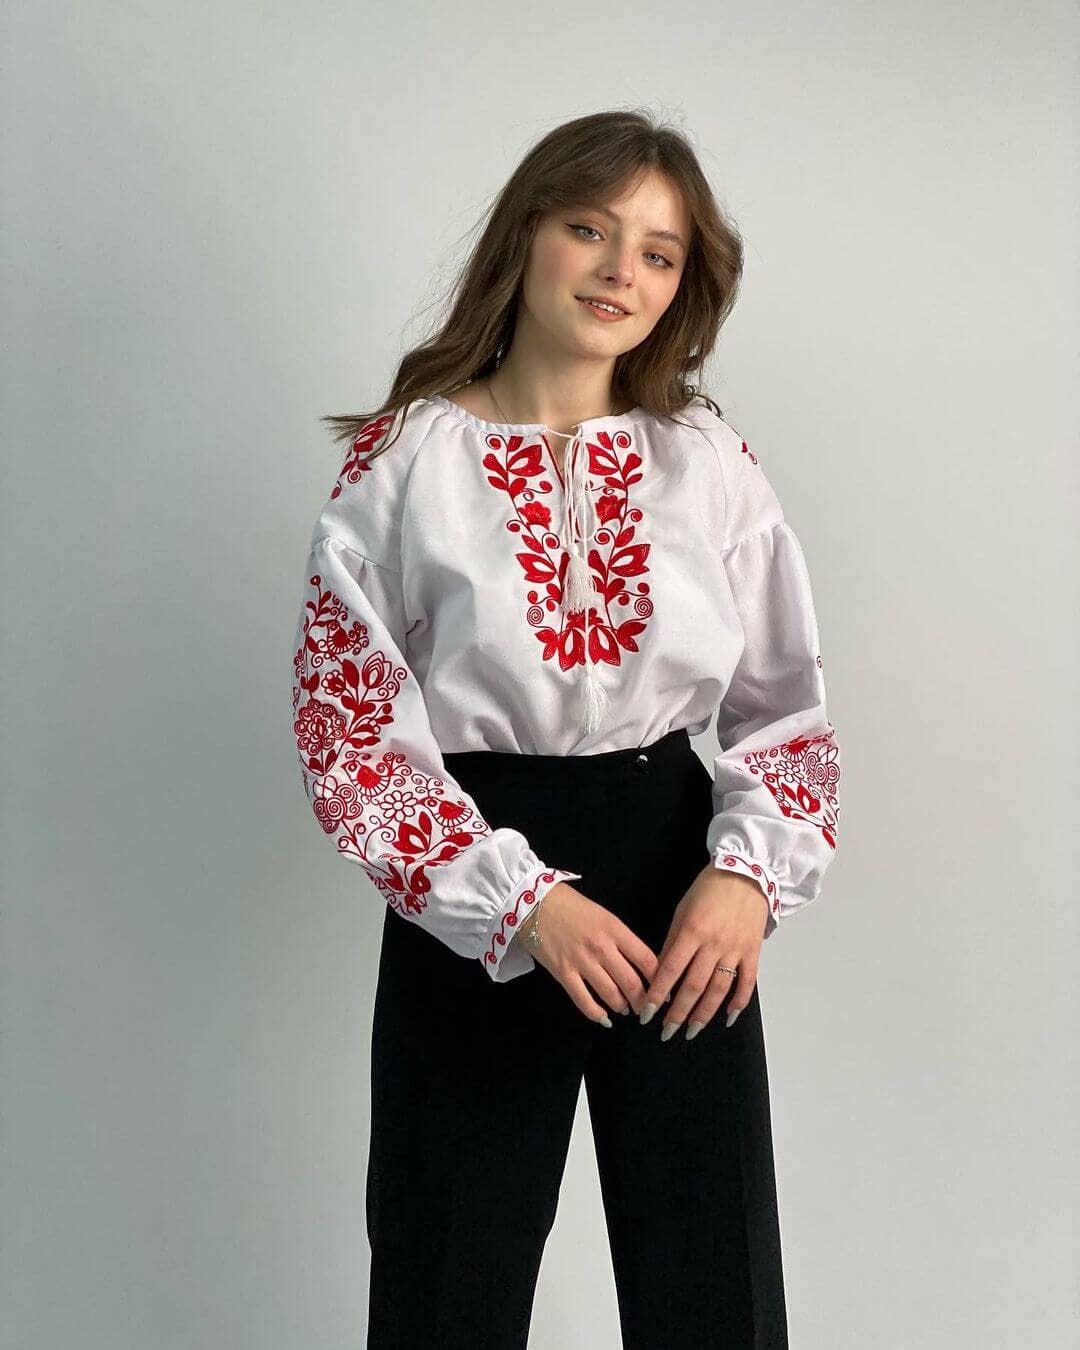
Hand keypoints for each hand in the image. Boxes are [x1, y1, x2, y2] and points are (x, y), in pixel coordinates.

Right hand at [522, 882, 659, 1024]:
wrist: (533, 902)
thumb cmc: (571, 906)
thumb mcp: (604, 916)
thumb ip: (621, 939)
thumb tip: (637, 965)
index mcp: (615, 930)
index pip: (647, 960)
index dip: (660, 980)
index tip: (663, 991)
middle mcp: (602, 947)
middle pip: (632, 982)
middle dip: (643, 1001)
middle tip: (646, 1008)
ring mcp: (581, 962)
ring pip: (611, 994)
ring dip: (622, 1007)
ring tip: (625, 1010)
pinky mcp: (563, 973)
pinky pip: (584, 1000)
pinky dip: (596, 1013)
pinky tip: (604, 1019)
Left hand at [641, 865, 768, 1040]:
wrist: (746, 873)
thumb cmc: (708, 889)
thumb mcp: (682, 910)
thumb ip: (672, 942)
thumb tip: (661, 972)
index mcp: (692, 932)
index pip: (671, 971)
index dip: (658, 995)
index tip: (646, 1014)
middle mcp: (714, 944)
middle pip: (694, 986)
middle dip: (678, 1013)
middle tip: (666, 1032)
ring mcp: (736, 950)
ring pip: (718, 990)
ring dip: (704, 1014)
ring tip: (691, 1031)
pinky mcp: (753, 952)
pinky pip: (747, 983)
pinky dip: (739, 1003)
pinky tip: (728, 1018)